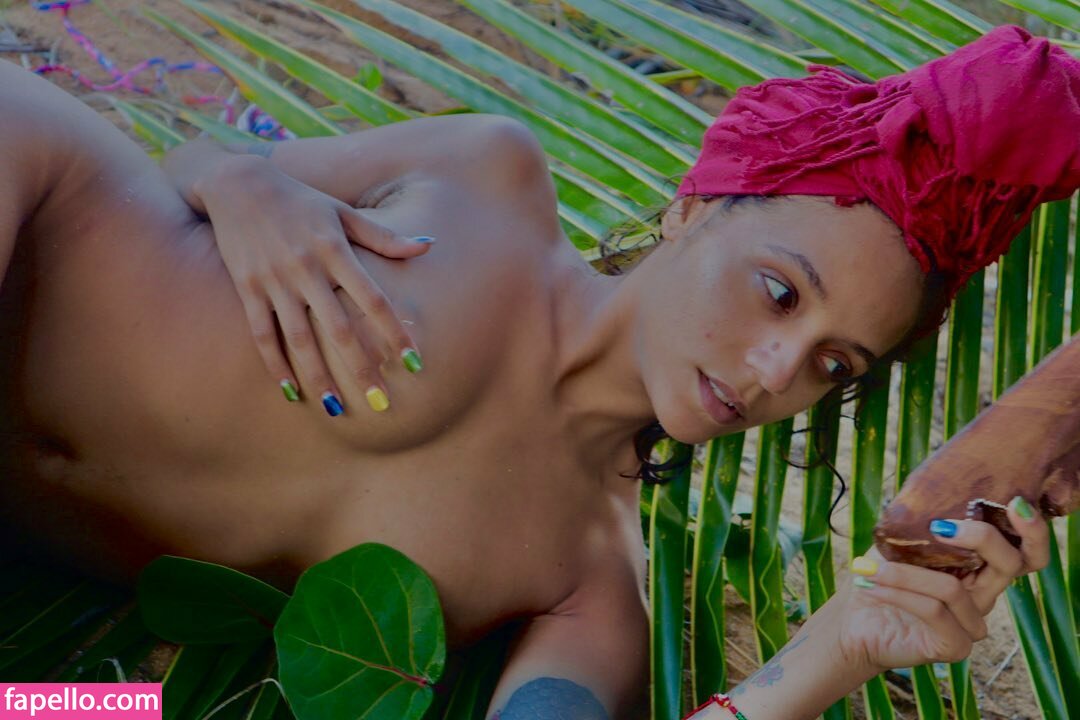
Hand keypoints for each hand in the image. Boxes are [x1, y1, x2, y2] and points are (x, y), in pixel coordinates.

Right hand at [198, 155, 431, 414]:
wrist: (236, 184)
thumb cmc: (300, 200)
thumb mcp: (342, 212)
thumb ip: (383, 236)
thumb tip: (427, 245)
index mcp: (335, 250)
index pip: (373, 299)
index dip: (395, 332)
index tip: (414, 362)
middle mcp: (306, 269)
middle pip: (338, 328)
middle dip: (360, 368)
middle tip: (381, 403)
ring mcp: (274, 281)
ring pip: (300, 339)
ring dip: (319, 376)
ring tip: (336, 410)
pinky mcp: (248, 288)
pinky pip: (263, 334)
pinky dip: (276, 364)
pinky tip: (291, 391)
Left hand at [837, 496, 1049, 673]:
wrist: (852, 623)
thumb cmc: (878, 578)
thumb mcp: (899, 541)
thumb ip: (920, 521)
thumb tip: (924, 490)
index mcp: (978, 568)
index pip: (1024, 551)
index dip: (1031, 529)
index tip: (1014, 502)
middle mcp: (983, 595)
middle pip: (1009, 564)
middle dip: (982, 537)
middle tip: (939, 526)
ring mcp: (971, 624)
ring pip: (952, 588)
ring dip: (904, 574)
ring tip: (868, 567)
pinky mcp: (954, 645)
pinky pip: (934, 611)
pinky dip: (898, 593)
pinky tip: (869, 584)